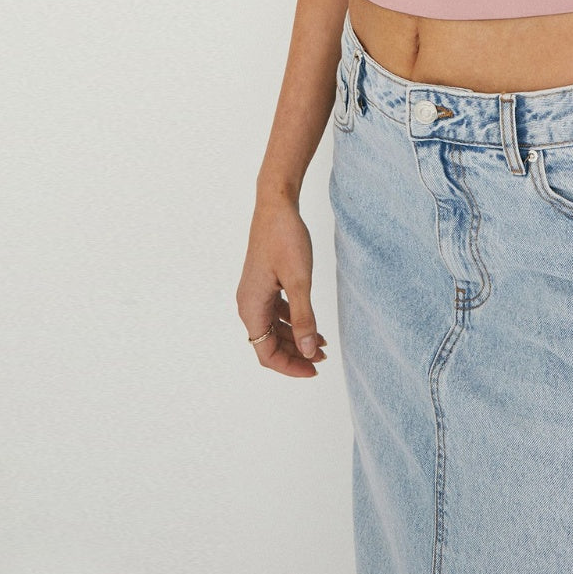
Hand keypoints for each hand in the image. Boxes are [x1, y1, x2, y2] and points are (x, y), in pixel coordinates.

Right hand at [236, 198, 327, 376]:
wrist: (276, 205)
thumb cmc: (285, 239)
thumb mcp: (299, 281)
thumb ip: (304, 318)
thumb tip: (309, 351)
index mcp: (251, 307)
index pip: (266, 353)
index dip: (290, 366)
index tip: (315, 368)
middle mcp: (248, 303)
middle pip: (269, 344)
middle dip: (296, 353)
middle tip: (324, 357)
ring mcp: (255, 293)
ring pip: (273, 328)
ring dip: (296, 338)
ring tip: (322, 343)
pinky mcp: (263, 283)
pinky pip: (275, 312)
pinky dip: (293, 321)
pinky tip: (312, 323)